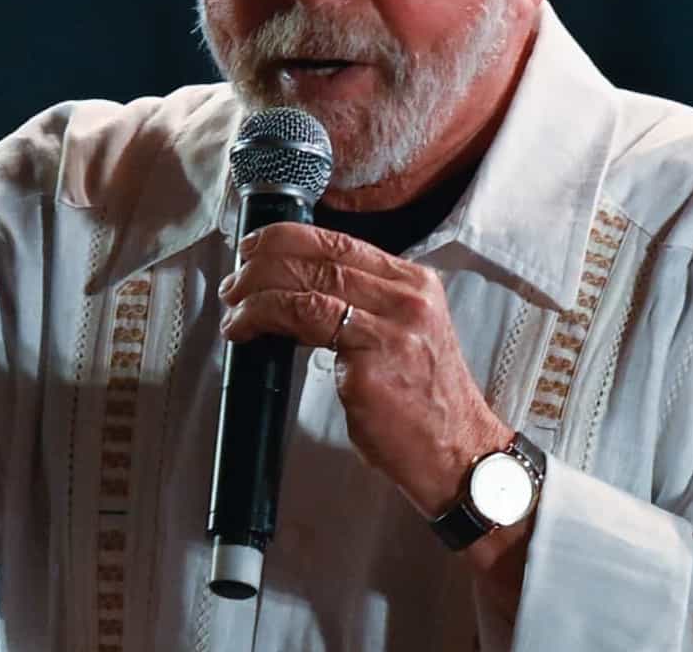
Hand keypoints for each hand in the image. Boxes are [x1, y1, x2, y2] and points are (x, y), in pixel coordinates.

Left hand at [218, 223, 510, 517]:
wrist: (459, 455)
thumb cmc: (423, 404)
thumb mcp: (401, 337)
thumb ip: (363, 307)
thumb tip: (296, 291)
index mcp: (416, 285)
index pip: (341, 243)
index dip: (288, 238)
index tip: (254, 247)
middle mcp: (408, 298)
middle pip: (322, 257)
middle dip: (265, 261)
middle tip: (234, 279)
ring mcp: (392, 327)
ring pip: (309, 283)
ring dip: (257, 290)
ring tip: (233, 305)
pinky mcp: (372, 361)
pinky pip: (304, 320)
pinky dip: (264, 317)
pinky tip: (245, 329)